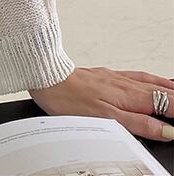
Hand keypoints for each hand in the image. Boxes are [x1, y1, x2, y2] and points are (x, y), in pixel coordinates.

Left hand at [28, 66, 173, 142]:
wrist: (45, 77)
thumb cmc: (69, 99)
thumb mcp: (106, 119)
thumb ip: (138, 124)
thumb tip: (167, 131)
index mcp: (129, 96)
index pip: (166, 103)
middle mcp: (125, 84)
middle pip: (162, 92)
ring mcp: (116, 78)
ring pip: (150, 82)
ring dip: (169, 89)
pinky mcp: (106, 75)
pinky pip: (135, 76)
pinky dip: (150, 79)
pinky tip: (150, 81)